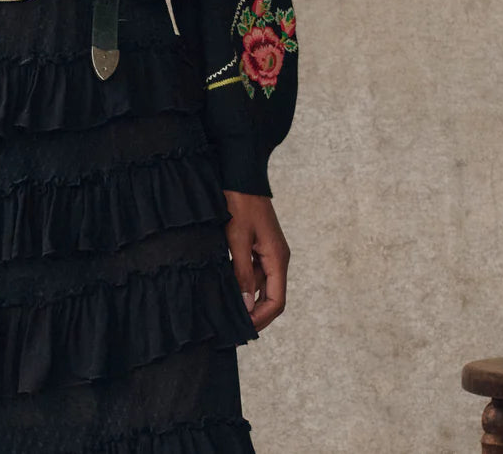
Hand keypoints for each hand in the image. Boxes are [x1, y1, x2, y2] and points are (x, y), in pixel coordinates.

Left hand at [222, 190, 288, 331]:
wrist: (241, 174)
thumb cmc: (240, 203)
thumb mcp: (238, 238)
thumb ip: (242, 272)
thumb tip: (247, 306)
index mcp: (278, 258)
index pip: (277, 301)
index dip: (261, 318)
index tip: (242, 328)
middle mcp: (276, 258)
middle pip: (270, 296)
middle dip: (253, 312)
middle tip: (232, 326)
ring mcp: (267, 251)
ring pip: (259, 284)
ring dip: (246, 298)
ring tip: (225, 310)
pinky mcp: (256, 245)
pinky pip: (252, 270)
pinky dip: (241, 281)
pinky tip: (225, 287)